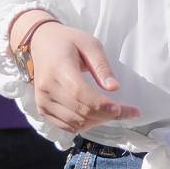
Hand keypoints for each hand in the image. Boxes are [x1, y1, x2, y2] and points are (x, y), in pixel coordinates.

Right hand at [22, 22, 141, 133]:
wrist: (41, 43)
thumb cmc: (68, 41)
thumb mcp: (90, 44)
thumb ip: (102, 66)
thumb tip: (114, 88)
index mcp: (58, 68)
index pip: (80, 93)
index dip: (102, 105)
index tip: (122, 109)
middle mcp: (47, 88)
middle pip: (80, 111)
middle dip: (107, 115)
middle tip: (128, 111)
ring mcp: (43, 101)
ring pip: (75, 123)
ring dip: (98, 121)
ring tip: (114, 111)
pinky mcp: (43, 110)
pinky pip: (67, 126)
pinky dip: (86, 125)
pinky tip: (98, 115)